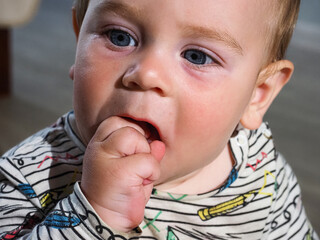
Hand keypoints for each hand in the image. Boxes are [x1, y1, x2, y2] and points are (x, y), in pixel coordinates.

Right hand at [80, 116, 164, 231]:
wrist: (106, 220)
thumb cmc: (122, 191)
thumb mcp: (134, 167)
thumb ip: (145, 152)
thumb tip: (159, 143)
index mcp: (99, 143)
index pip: (118, 120)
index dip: (134, 132)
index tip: (136, 150)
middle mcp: (98, 148)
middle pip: (128, 126)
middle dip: (141, 143)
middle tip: (136, 164)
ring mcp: (106, 158)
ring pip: (136, 138)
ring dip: (146, 157)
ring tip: (138, 174)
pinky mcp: (118, 172)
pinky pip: (148, 161)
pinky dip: (151, 172)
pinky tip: (141, 183)